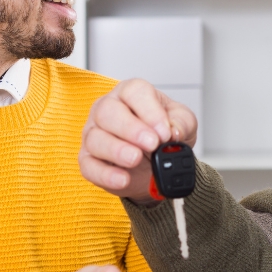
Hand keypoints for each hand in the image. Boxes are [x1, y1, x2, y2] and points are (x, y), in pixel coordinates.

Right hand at [79, 79, 197, 203]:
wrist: (155, 165)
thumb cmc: (163, 135)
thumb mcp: (183, 124)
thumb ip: (182, 124)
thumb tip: (174, 132)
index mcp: (131, 93)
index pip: (134, 92)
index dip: (150, 111)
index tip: (165, 131)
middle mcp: (108, 109)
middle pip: (108, 111)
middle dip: (131, 129)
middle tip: (151, 144)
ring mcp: (94, 134)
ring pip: (96, 138)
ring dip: (117, 150)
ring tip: (136, 159)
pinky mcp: (88, 160)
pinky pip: (90, 166)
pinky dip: (106, 174)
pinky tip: (123, 178)